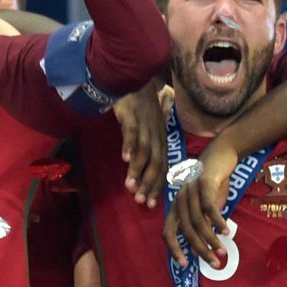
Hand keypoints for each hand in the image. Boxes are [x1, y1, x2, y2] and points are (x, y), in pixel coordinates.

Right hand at [114, 81, 167, 207]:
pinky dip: (130, 146)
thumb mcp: (148, 130)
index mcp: (161, 141)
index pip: (161, 168)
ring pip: (144, 152)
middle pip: (155, 163)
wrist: (135, 82)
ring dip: (137, 170)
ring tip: (130, 186)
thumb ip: (145, 149)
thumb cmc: (140, 110)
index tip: (149, 204)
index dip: (156, 186)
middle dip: (148, 184)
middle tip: (140, 200)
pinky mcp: (132, 117)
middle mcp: (156, 136)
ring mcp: (145, 126)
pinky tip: (124, 158)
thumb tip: (139, 170)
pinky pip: (132, 133)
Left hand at [166, 141, 238, 268]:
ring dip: (211, 239)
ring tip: (222, 251)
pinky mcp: (204, 183)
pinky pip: (209, 207)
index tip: (185, 264)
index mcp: (176, 206)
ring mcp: (190, 190)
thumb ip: (202, 224)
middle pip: (185, 230)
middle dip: (199, 249)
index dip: (174, 249)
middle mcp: (179, 199)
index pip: (168, 232)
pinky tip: (226, 232)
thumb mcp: (205, 206)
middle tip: (214, 263)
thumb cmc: (212, 183)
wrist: (220, 154)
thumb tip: (201, 249)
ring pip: (198, 220)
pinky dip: (218, 221)